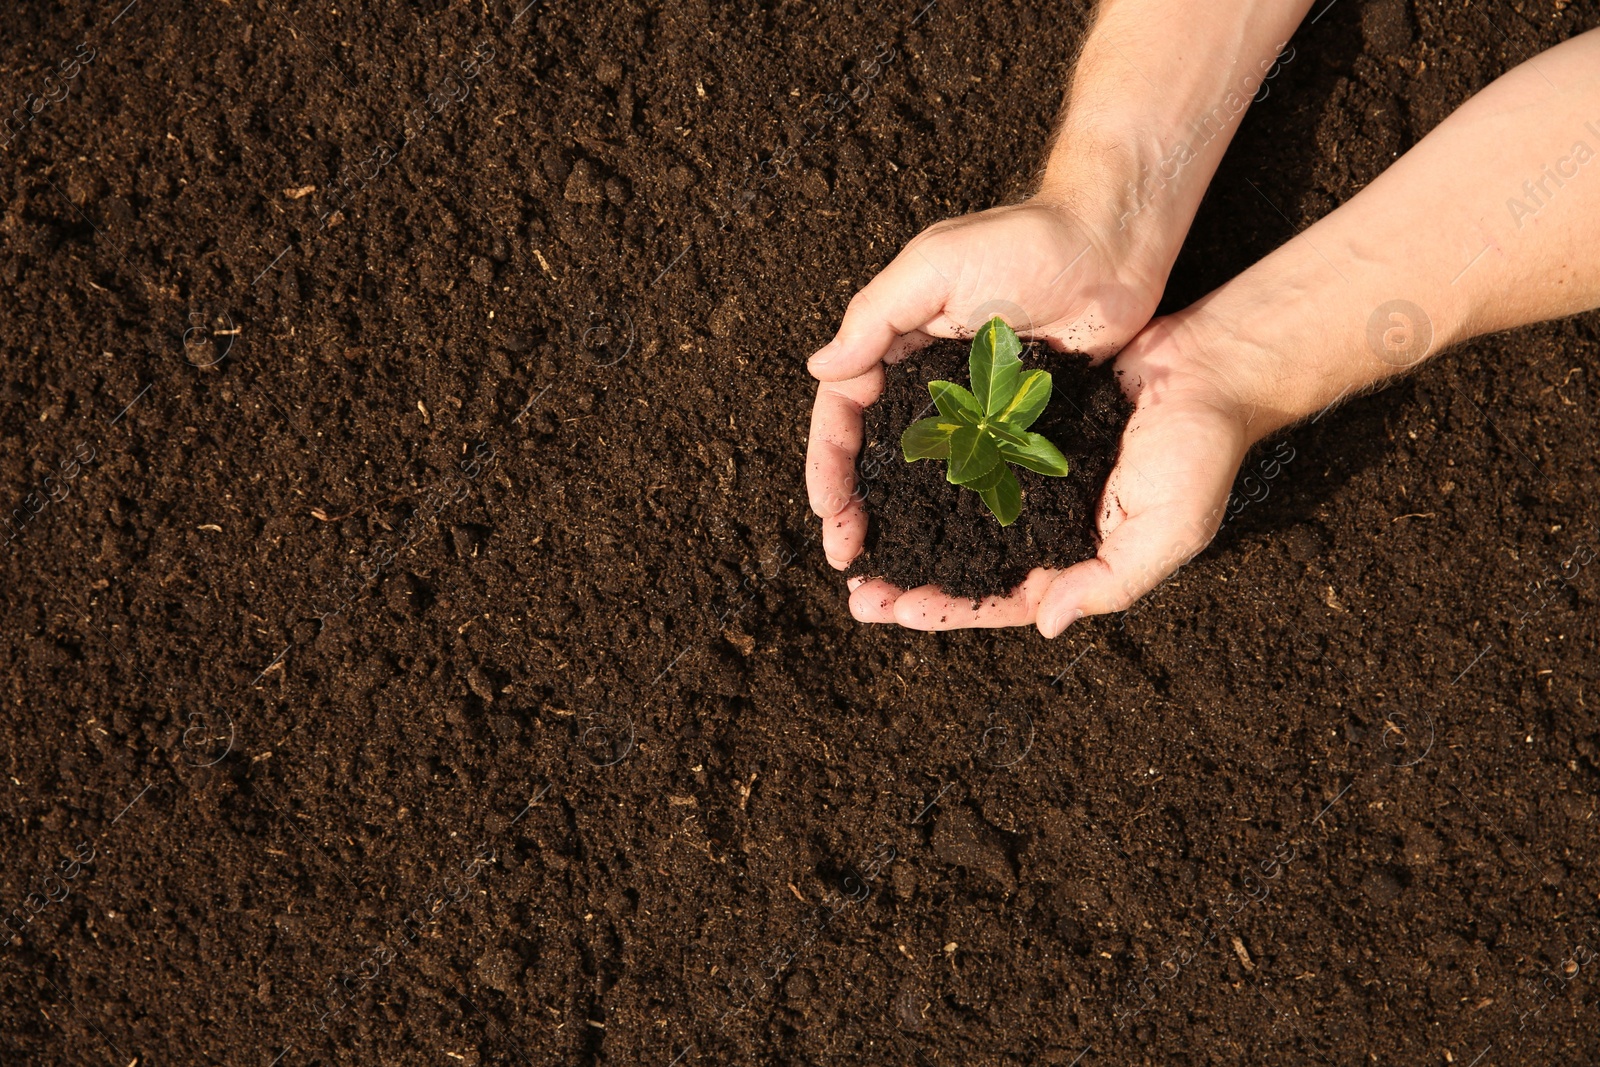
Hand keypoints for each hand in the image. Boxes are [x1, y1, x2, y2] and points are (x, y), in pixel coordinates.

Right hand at [806, 197, 1167, 573]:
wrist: (1113, 245)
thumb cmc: (1025, 240)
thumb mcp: (935, 266)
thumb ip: (875, 318)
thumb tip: (819, 368)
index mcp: (896, 347)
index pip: (844, 413)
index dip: (829, 464)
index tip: (826, 512)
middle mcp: (929, 386)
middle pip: (877, 457)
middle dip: (854, 508)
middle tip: (847, 556)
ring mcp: (975, 410)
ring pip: (925, 479)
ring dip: (902, 525)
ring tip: (888, 571)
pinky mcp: (1022, 427)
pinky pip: (985, 479)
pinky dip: (963, 517)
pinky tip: (955, 554)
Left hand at [856, 315, 1256, 636]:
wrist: (1209, 368)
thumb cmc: (1199, 452)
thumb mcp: (1167, 531)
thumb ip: (1110, 581)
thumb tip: (1047, 623)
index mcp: (1074, 559)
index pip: (1001, 599)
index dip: (949, 610)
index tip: (896, 610)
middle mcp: (1043, 525)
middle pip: (964, 564)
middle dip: (912, 582)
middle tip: (858, 592)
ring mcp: (1028, 478)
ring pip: (955, 514)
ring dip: (910, 528)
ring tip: (858, 538)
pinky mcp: (1017, 430)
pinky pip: (964, 456)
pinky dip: (928, 468)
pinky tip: (888, 471)